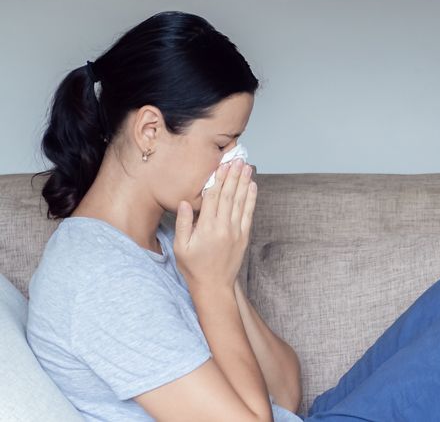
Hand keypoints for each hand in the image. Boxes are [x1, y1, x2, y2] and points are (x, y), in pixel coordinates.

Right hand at [173, 158, 257, 294]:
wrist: (214, 286)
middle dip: (234, 176)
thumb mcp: (180, 247)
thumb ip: (183, 223)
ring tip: (247, 167)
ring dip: (244, 183)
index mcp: (206, 228)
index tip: (222, 165)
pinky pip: (249, 214)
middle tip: (238, 159)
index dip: (219, 180)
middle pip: (229, 196)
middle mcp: (223, 228)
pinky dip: (251, 199)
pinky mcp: (244, 237)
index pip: (214, 198)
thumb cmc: (194, 267)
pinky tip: (252, 187)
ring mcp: (236, 232)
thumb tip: (185, 202)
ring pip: (241, 202)